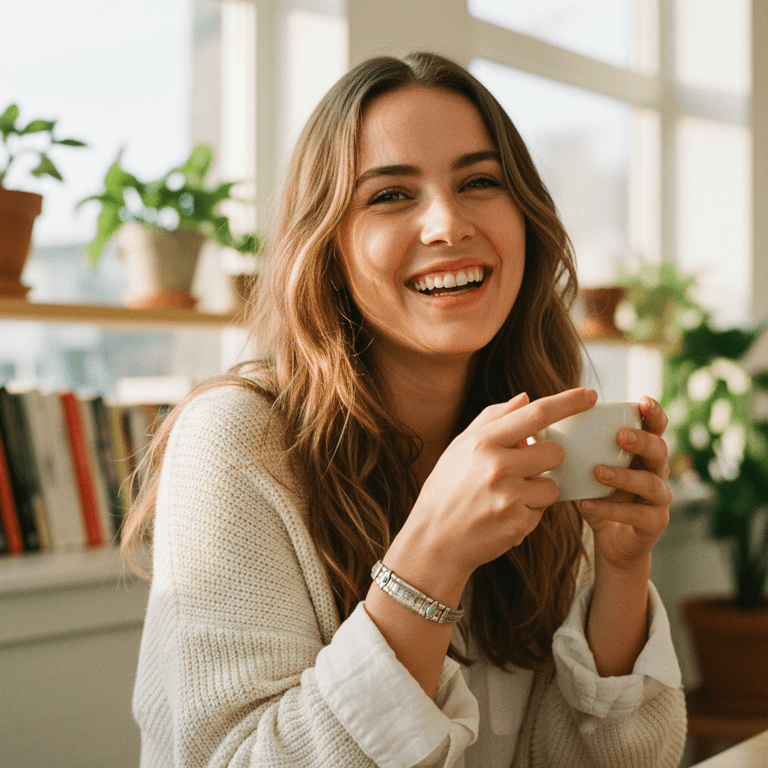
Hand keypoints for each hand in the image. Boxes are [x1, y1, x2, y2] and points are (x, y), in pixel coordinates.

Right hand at [383, 387, 597, 605]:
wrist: (433, 540)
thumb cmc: (446, 489)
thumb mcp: (459, 448)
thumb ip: (492, 419)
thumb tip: (525, 398)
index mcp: (483, 442)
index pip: (536, 414)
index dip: (568, 402)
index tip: (591, 394)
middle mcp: (498, 466)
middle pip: (555, 452)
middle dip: (545, 460)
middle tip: (521, 470)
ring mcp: (510, 496)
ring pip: (553, 485)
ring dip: (538, 490)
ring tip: (508, 497)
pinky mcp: (519, 523)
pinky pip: (542, 511)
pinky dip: (528, 513)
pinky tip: (503, 516)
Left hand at [580, 396, 673, 572]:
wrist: (608, 539)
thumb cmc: (595, 493)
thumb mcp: (582, 468)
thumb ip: (568, 447)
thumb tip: (532, 427)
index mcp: (642, 452)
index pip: (655, 426)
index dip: (653, 413)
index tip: (641, 402)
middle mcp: (656, 471)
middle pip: (659, 450)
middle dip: (642, 441)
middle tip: (620, 436)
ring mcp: (658, 498)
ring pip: (650, 483)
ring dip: (624, 476)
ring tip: (598, 472)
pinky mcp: (654, 523)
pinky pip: (637, 514)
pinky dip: (611, 509)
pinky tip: (586, 504)